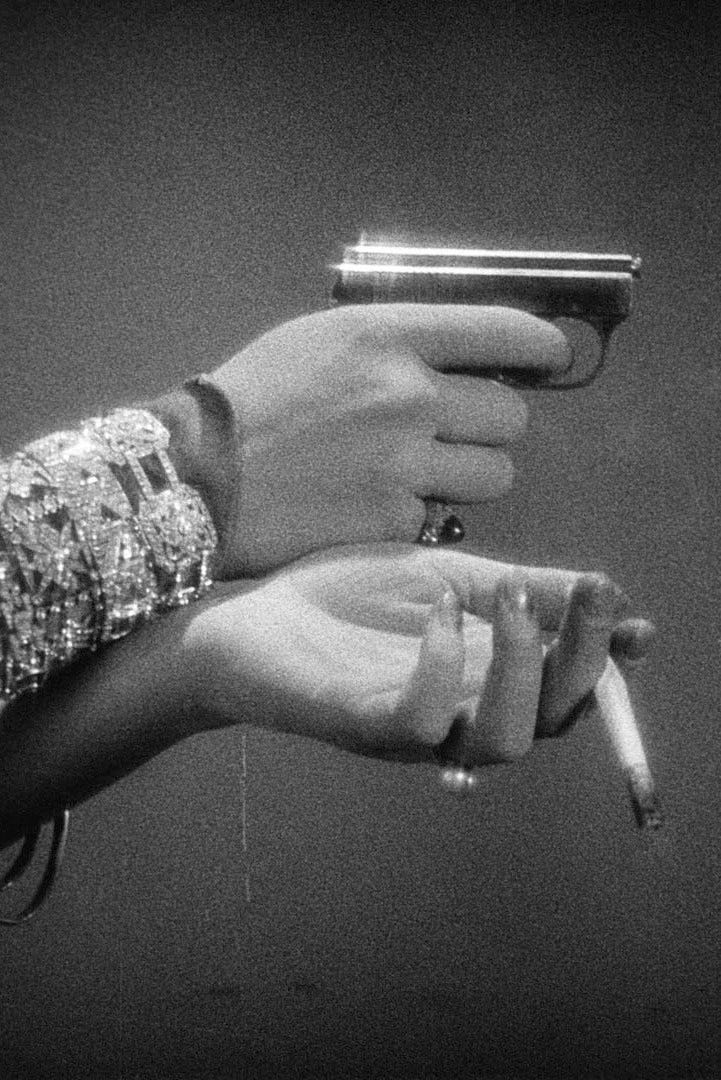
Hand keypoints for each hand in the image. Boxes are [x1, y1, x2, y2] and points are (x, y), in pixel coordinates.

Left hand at [184, 543, 650, 766]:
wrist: (249, 615)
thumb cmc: (346, 600)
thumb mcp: (448, 579)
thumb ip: (520, 588)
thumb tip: (605, 589)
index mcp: (482, 682)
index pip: (565, 690)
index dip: (605, 662)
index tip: (635, 622)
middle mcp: (458, 716)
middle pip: (549, 721)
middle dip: (580, 660)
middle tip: (589, 595)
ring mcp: (410, 728)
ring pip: (501, 741)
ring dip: (525, 671)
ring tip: (513, 601)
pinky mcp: (360, 724)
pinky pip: (422, 721)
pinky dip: (446, 666)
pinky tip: (441, 612)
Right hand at [200, 305, 569, 574]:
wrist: (195, 476)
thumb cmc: (251, 400)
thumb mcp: (319, 340)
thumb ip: (395, 342)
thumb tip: (463, 354)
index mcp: (389, 337)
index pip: (505, 332)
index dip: (542, 347)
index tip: (550, 359)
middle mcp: (410, 396)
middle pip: (513, 415)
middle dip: (493, 425)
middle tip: (459, 431)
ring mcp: (406, 464)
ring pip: (498, 473)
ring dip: (473, 473)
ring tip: (426, 472)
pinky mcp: (396, 522)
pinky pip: (445, 517)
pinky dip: (422, 514)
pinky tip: (378, 504)